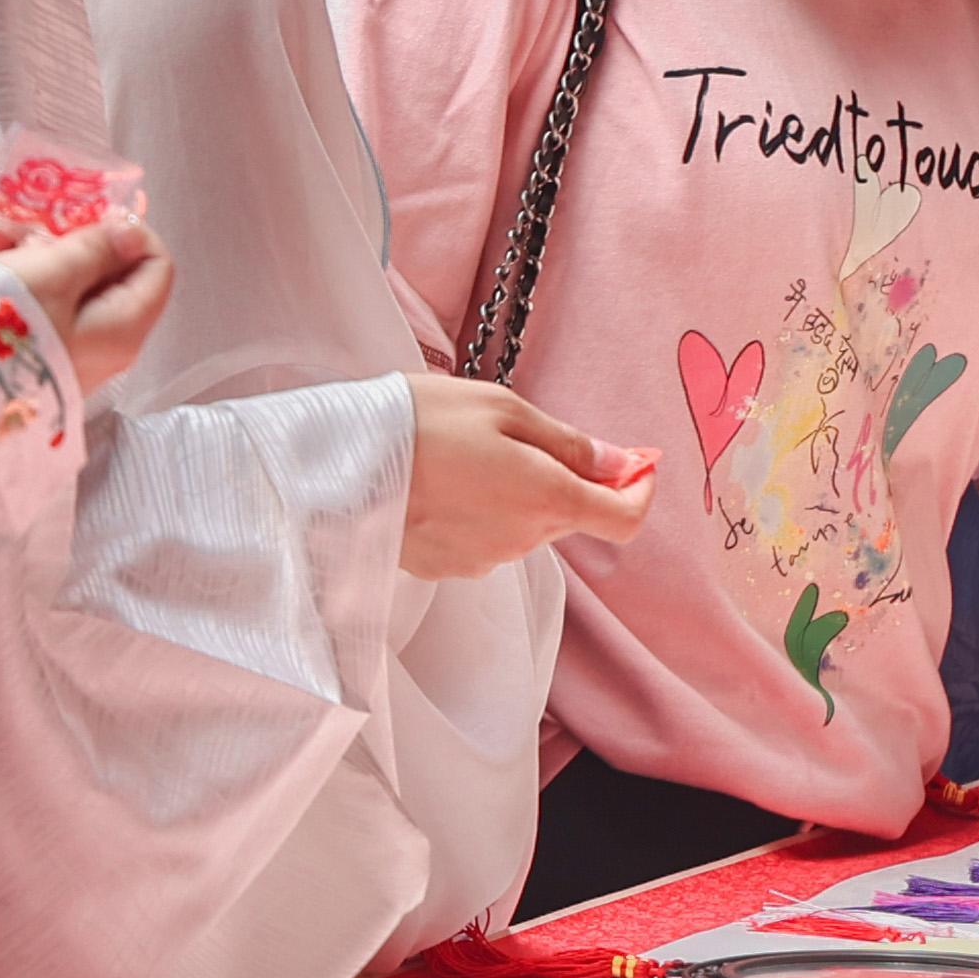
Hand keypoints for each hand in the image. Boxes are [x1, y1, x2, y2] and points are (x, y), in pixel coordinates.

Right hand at [0, 217, 170, 403]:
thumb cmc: (4, 324)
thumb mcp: (55, 273)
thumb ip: (97, 247)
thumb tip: (134, 233)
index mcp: (122, 327)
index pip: (155, 267)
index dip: (129, 229)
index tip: (85, 210)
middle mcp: (96, 343)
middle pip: (96, 271)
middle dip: (56, 233)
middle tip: (19, 217)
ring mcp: (56, 346)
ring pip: (42, 278)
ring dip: (6, 241)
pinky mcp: (16, 348)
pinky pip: (7, 295)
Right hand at [401, 372, 656, 578]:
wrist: (338, 463)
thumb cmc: (421, 422)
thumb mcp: (504, 409)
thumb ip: (570, 444)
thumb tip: (622, 464)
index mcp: (547, 499)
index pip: (624, 518)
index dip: (640, 491)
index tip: (636, 463)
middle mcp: (522, 541)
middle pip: (570, 517)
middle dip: (565, 479)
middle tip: (523, 433)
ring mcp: (482, 560)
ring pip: (526, 527)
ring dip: (517, 494)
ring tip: (468, 451)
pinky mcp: (447, 568)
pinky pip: (485, 539)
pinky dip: (480, 511)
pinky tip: (444, 479)